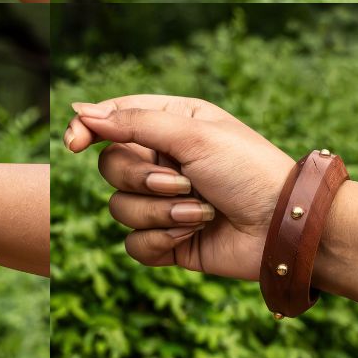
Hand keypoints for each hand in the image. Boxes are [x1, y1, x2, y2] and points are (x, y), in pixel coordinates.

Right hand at [63, 95, 293, 279]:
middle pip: (111, 167)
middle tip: (184, 182)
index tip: (75, 142)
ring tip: (201, 212)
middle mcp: (165, 161)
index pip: (114, 118)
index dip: (89, 128)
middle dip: (143, 179)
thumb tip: (82, 112)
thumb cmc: (248, 171)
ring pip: (119, 209)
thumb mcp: (194, 134)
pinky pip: (134, 244)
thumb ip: (134, 122)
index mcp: (173, 124)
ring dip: (161, 213)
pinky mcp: (169, 241)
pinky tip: (194, 234)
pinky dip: (162, 240)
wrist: (283, 227)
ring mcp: (165, 202)